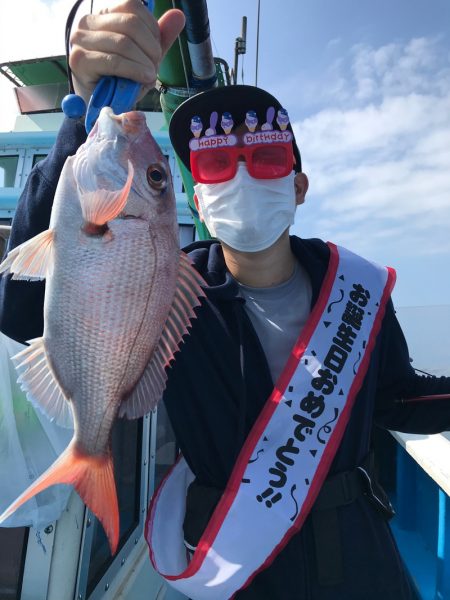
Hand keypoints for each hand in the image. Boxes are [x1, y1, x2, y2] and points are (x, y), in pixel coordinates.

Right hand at [69, 0, 184, 103]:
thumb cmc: (120, 79)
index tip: (157, 50)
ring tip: (149, 75)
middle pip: (130, 23)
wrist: (102, 105)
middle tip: (155, 65)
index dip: (152, 28)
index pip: (132, 6)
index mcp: (104, 15)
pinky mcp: (79, 60)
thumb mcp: (144, 56)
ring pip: (123, 42)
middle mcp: (87, 22)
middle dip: (151, 46)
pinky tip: (143, 79)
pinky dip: (134, 71)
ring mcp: (80, 40)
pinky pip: (114, 61)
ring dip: (144, 62)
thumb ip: (160, 37)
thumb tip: (178, 15)